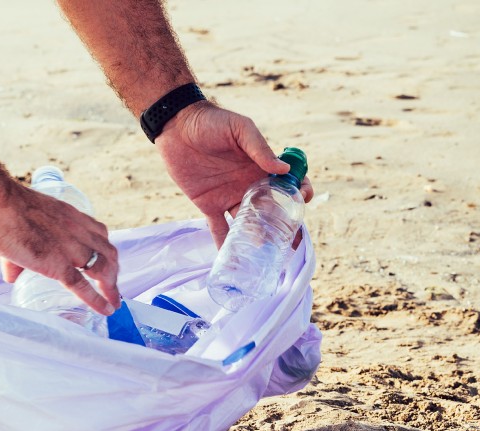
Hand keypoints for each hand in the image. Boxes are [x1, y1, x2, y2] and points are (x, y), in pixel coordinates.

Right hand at [0, 185, 120, 315]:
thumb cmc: (2, 208)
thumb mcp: (24, 224)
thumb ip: (21, 254)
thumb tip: (11, 277)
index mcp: (72, 217)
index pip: (100, 233)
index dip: (106, 249)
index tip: (108, 261)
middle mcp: (79, 232)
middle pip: (108, 253)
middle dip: (114, 270)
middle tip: (113, 286)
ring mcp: (71, 249)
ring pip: (102, 269)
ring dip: (111, 286)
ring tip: (113, 300)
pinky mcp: (58, 265)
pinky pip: (83, 286)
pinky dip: (98, 299)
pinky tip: (106, 309)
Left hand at [154, 101, 313, 246]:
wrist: (175, 125)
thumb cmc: (211, 121)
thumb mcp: (240, 128)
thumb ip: (260, 148)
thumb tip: (284, 171)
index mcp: (260, 167)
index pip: (287, 183)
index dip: (299, 193)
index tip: (303, 200)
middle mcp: (249, 185)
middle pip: (273, 209)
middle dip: (285, 226)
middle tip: (293, 242)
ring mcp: (229, 197)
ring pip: (249, 224)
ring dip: (259, 240)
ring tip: (268, 258)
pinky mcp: (208, 205)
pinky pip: (219, 228)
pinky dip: (225, 245)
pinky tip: (233, 261)